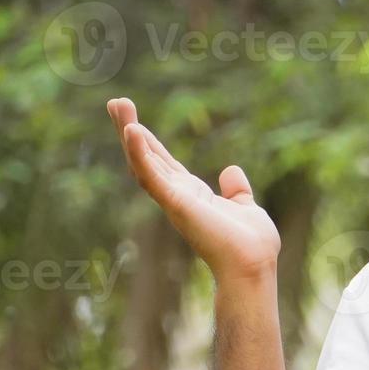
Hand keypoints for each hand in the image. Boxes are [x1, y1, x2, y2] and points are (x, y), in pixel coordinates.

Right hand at [107, 97, 280, 283]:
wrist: (253, 267)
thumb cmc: (252, 246)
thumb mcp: (246, 208)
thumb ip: (236, 191)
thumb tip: (232, 171)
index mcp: (192, 196)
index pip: (165, 163)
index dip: (150, 143)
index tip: (134, 121)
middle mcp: (178, 196)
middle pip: (147, 158)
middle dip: (130, 130)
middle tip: (115, 102)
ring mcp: (174, 200)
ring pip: (143, 162)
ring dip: (129, 134)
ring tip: (117, 105)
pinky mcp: (176, 203)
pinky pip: (152, 176)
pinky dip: (140, 155)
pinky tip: (132, 131)